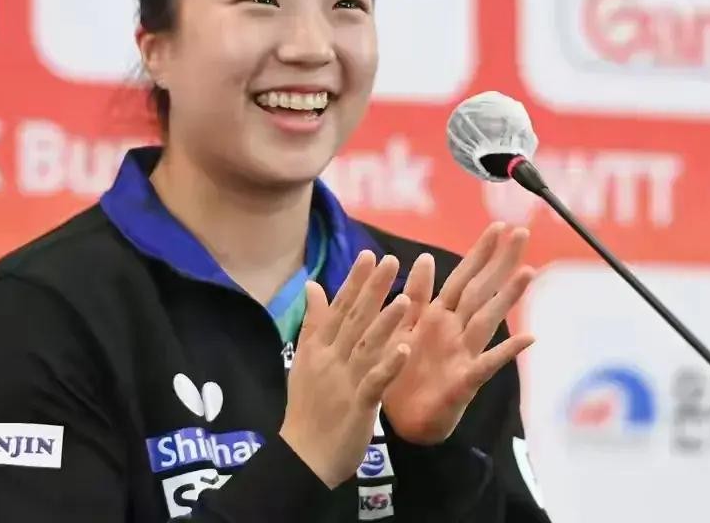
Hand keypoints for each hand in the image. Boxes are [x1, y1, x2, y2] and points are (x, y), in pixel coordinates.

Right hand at [279, 251, 412, 488]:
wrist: (303, 454)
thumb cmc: (307, 407)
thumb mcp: (305, 361)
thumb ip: (313, 323)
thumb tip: (312, 285)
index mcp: (317, 348)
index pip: (338, 308)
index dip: (354, 282)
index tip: (368, 255)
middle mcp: (329, 359)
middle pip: (353, 320)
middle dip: (372, 290)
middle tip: (390, 262)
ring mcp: (344, 381)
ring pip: (367, 346)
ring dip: (386, 322)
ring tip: (406, 299)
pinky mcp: (358, 404)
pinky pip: (376, 381)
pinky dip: (389, 364)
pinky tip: (405, 347)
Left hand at [380, 223, 535, 444]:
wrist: (400, 422)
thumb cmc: (403, 373)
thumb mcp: (402, 328)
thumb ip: (415, 295)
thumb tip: (423, 257)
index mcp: (439, 317)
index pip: (463, 277)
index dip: (480, 252)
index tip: (498, 226)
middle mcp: (457, 331)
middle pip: (482, 290)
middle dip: (500, 262)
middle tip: (522, 233)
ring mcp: (464, 354)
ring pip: (488, 320)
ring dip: (508, 297)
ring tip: (528, 272)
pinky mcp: (464, 381)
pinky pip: (486, 364)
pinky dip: (506, 351)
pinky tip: (527, 338)